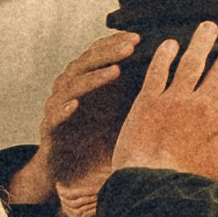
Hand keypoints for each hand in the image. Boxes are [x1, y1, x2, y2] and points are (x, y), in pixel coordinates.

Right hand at [4, 31, 140, 205]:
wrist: (72, 177)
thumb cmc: (100, 143)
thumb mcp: (124, 116)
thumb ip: (138, 96)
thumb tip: (169, 78)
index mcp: (87, 82)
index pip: (98, 53)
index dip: (114, 43)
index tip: (138, 38)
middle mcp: (70, 90)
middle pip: (85, 63)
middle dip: (108, 53)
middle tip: (130, 47)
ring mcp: (57, 109)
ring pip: (71, 86)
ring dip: (93, 78)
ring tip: (114, 72)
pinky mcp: (48, 132)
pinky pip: (53, 118)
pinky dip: (63, 111)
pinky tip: (74, 106)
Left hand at [108, 24, 217, 184]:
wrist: (148, 188)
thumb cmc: (187, 186)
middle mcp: (201, 105)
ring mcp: (174, 100)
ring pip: (193, 61)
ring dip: (202, 42)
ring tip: (209, 28)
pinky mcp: (148, 100)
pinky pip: (159, 69)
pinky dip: (166, 53)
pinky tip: (170, 43)